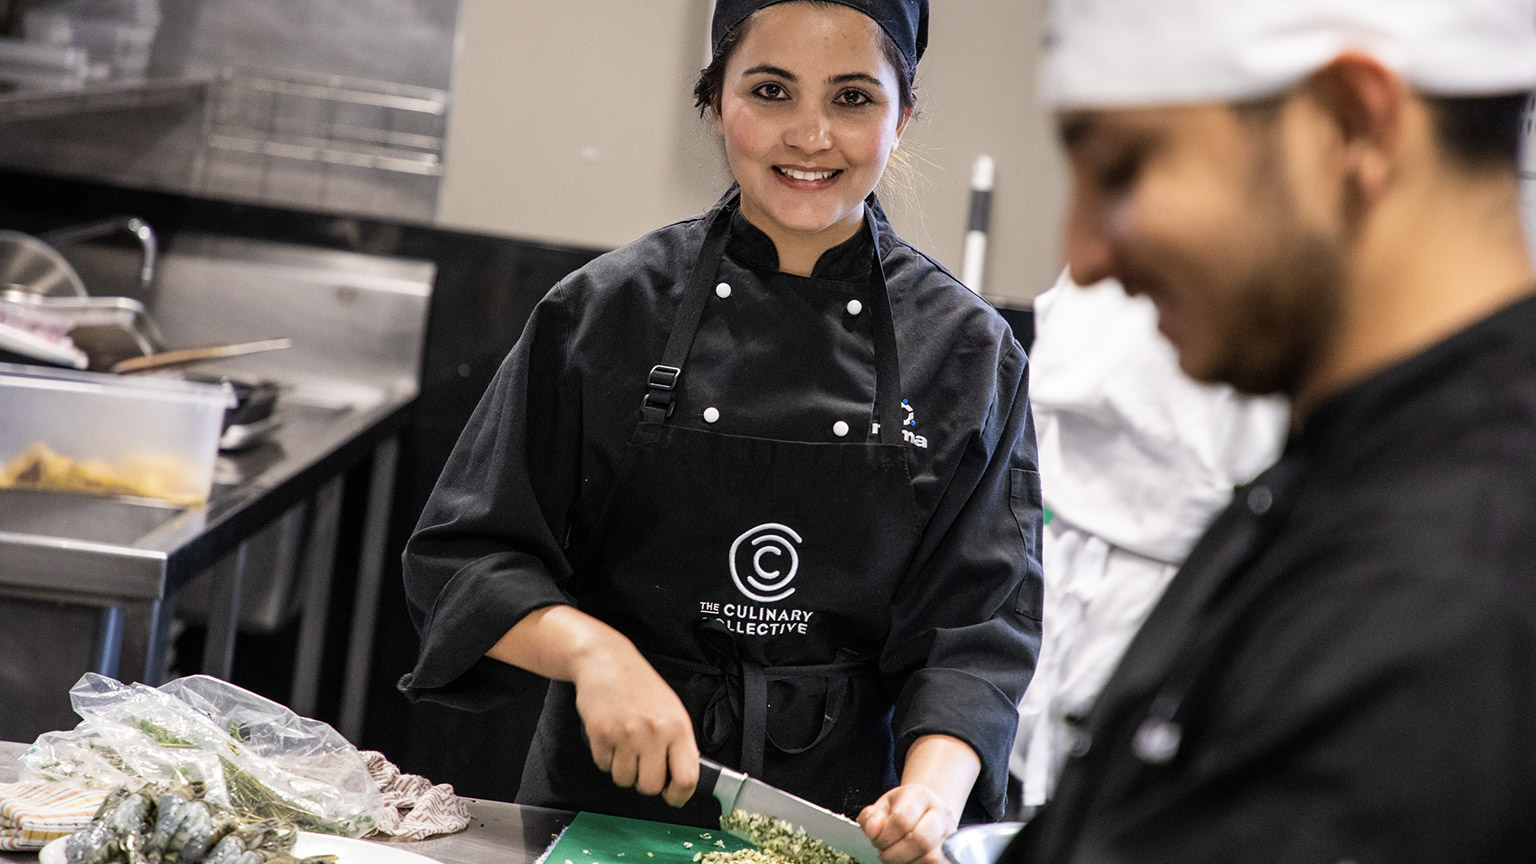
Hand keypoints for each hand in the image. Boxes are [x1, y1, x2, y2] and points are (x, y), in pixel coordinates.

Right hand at [571, 641, 700, 806]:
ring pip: (624, 780)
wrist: (606, 660)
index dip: (680, 795)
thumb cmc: (640, 685)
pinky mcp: (600, 734)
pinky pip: (604, 766)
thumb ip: (678, 743)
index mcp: (677, 726)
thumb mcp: (671, 709)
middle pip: (651, 787)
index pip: (687, 777)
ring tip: (626, 744)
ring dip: (624, 769)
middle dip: (645, 781)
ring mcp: (625, 734)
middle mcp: (653, 731)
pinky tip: (611, 736)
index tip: (673, 796)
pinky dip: (606, 758)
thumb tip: (680, 778)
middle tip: (643, 764)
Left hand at [858, 783, 958, 863]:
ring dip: (907, 862)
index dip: (884, 836)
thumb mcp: (883, 807)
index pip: (902, 819)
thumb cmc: (902, 810)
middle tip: (885, 854)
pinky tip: (909, 860)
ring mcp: (950, 833)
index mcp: (920, 795)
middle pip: (921, 839)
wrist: (927, 813)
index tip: (877, 841)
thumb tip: (873, 829)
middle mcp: (940, 812)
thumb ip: (871, 817)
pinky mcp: (954, 852)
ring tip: (897, 857)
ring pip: (931, 857)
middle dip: (896, 853)